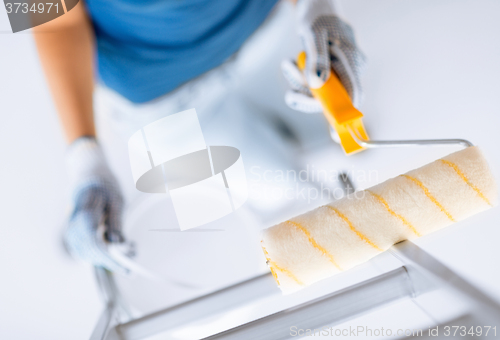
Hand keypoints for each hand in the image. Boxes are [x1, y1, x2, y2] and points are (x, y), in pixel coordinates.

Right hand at [63, 137, 127, 272]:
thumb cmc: (104, 185)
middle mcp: (73, 224)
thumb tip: (117, 244)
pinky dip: (101, 255)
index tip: (125, 267)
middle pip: (89, 252)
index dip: (109, 258)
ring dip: (107, 259)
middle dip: (111, 261)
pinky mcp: (75, 235)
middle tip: (132, 264)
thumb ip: (115, 221)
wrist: (90, 175)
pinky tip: (117, 255)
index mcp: (83, 212)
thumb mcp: (116, 199)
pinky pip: (86, 251)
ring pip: (87, 254)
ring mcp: (71, 231)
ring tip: (129, 256)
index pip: (94, 242)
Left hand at [282, 0, 365, 112]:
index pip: (353, 94)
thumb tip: (317, 84)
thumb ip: (317, 59)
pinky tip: (291, 63)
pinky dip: (298, 79)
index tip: (335, 135)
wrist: (314, 8)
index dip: (345, 116)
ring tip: (289, 64)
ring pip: (317, 94)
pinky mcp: (326, 74)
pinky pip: (311, 86)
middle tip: (290, 93)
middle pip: (331, 99)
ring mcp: (337, 73)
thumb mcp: (314, 35)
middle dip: (307, 97)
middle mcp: (348, 69)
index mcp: (352, 60)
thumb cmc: (317, 18)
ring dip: (298, 84)